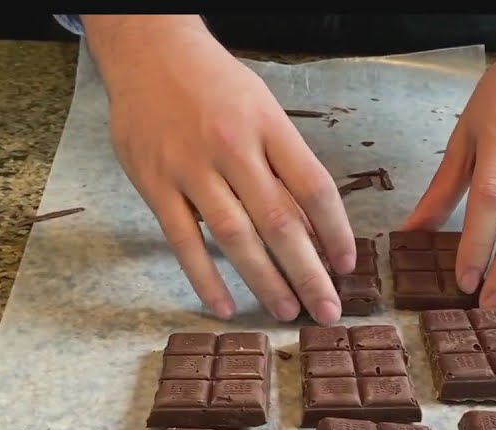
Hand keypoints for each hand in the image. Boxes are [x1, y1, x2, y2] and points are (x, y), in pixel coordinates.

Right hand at [84, 15, 354, 323]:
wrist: (148, 51)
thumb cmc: (213, 84)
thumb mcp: (260, 107)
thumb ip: (282, 162)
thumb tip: (310, 227)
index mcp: (267, 126)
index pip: (313, 187)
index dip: (335, 232)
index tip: (347, 266)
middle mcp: (232, 147)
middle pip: (280, 221)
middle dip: (309, 273)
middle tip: (327, 311)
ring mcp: (191, 168)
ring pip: (235, 237)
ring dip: (265, 282)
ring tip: (286, 312)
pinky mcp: (155, 185)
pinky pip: (184, 242)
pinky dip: (206, 279)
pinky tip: (226, 307)